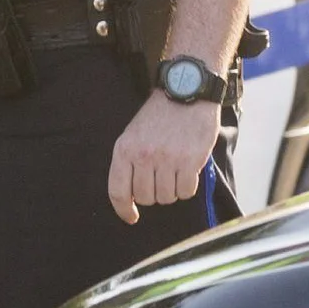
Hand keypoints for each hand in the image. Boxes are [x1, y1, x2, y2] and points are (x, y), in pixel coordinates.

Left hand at [109, 94, 221, 224]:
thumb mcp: (134, 134)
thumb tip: (132, 196)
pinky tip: (189, 170)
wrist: (187, 90)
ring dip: (172, 190)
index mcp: (125, 149)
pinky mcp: (190, 161)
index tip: (131, 217)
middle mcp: (144, 156)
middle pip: (146, 198)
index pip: (118, 191)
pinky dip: (188, 186)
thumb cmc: (161, 114)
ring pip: (167, 197)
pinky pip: (186, 191)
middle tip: (162, 177)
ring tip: (176, 170)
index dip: (124, 210)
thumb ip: (130, 162)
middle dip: (154, 194)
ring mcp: (167, 159)